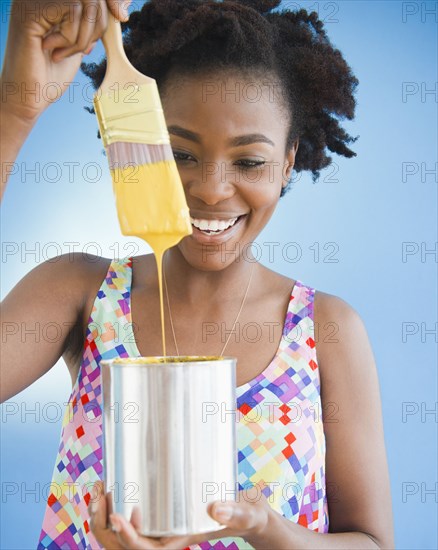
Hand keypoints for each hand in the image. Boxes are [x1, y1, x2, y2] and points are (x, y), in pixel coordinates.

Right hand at [1, 0, 131, 120]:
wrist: (27, 97)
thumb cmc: (49, 76)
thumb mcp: (77, 45)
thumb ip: (90, 26)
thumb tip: (116, 13)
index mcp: (50, 0)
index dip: (114, 1)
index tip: (122, 17)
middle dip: (98, 26)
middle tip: (83, 50)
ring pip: (86, 2)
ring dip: (83, 36)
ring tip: (63, 53)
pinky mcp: (31, 11)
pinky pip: (73, 10)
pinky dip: (71, 36)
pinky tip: (52, 49)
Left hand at [89, 481, 271, 548]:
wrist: (251, 512)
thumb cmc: (251, 515)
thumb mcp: (247, 512)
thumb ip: (236, 511)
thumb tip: (216, 508)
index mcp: (184, 539)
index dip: (129, 539)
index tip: (118, 518)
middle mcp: (170, 535)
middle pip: (130, 544)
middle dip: (109, 525)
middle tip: (100, 493)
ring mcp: (167, 524)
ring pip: (128, 531)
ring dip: (110, 515)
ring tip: (102, 487)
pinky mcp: (167, 512)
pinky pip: (137, 517)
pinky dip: (121, 505)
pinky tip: (117, 484)